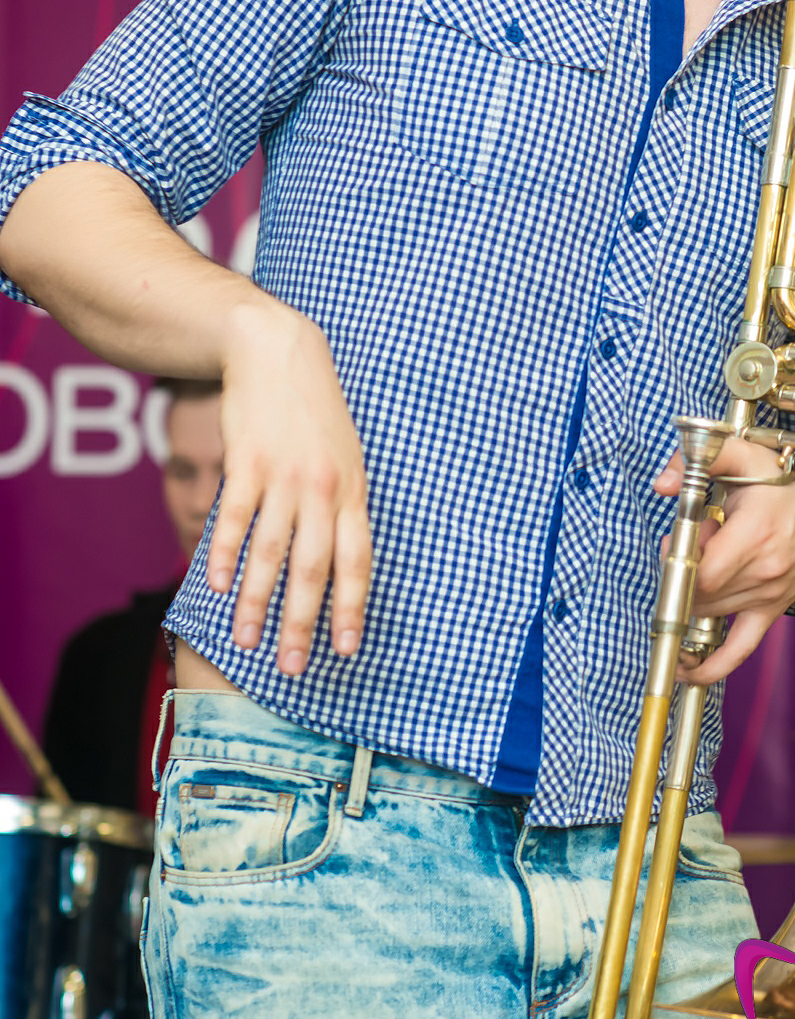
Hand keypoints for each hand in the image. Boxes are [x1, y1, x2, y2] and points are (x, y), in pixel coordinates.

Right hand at [206, 301, 371, 675]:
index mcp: (354, 489)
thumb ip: (344, 504)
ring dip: (257, 602)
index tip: (346, 649)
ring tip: (247, 641)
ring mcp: (285, 475)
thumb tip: (342, 560)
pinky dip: (222, 554)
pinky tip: (212, 584)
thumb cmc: (313, 411)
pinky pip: (234, 518)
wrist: (278, 350)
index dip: (352, 606)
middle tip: (294, 667)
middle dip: (304, 623)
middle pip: (314, 568)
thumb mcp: (346, 455)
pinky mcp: (247, 462)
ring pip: (271, 552)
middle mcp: (324, 488)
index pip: (358, 559)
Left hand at [652, 437, 794, 686]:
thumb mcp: (743, 456)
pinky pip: (739, 650)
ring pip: (709, 616)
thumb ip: (698, 460)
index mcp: (755, 534)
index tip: (676, 539)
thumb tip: (663, 484)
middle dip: (680, 575)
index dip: (678, 561)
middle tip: (687, 548)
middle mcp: (764, 572)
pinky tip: (685, 669)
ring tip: (702, 565)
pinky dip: (710, 666)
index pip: (702, 572)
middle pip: (701, 596)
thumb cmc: (785, 484)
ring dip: (691, 597)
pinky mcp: (772, 612)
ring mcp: (768, 597)